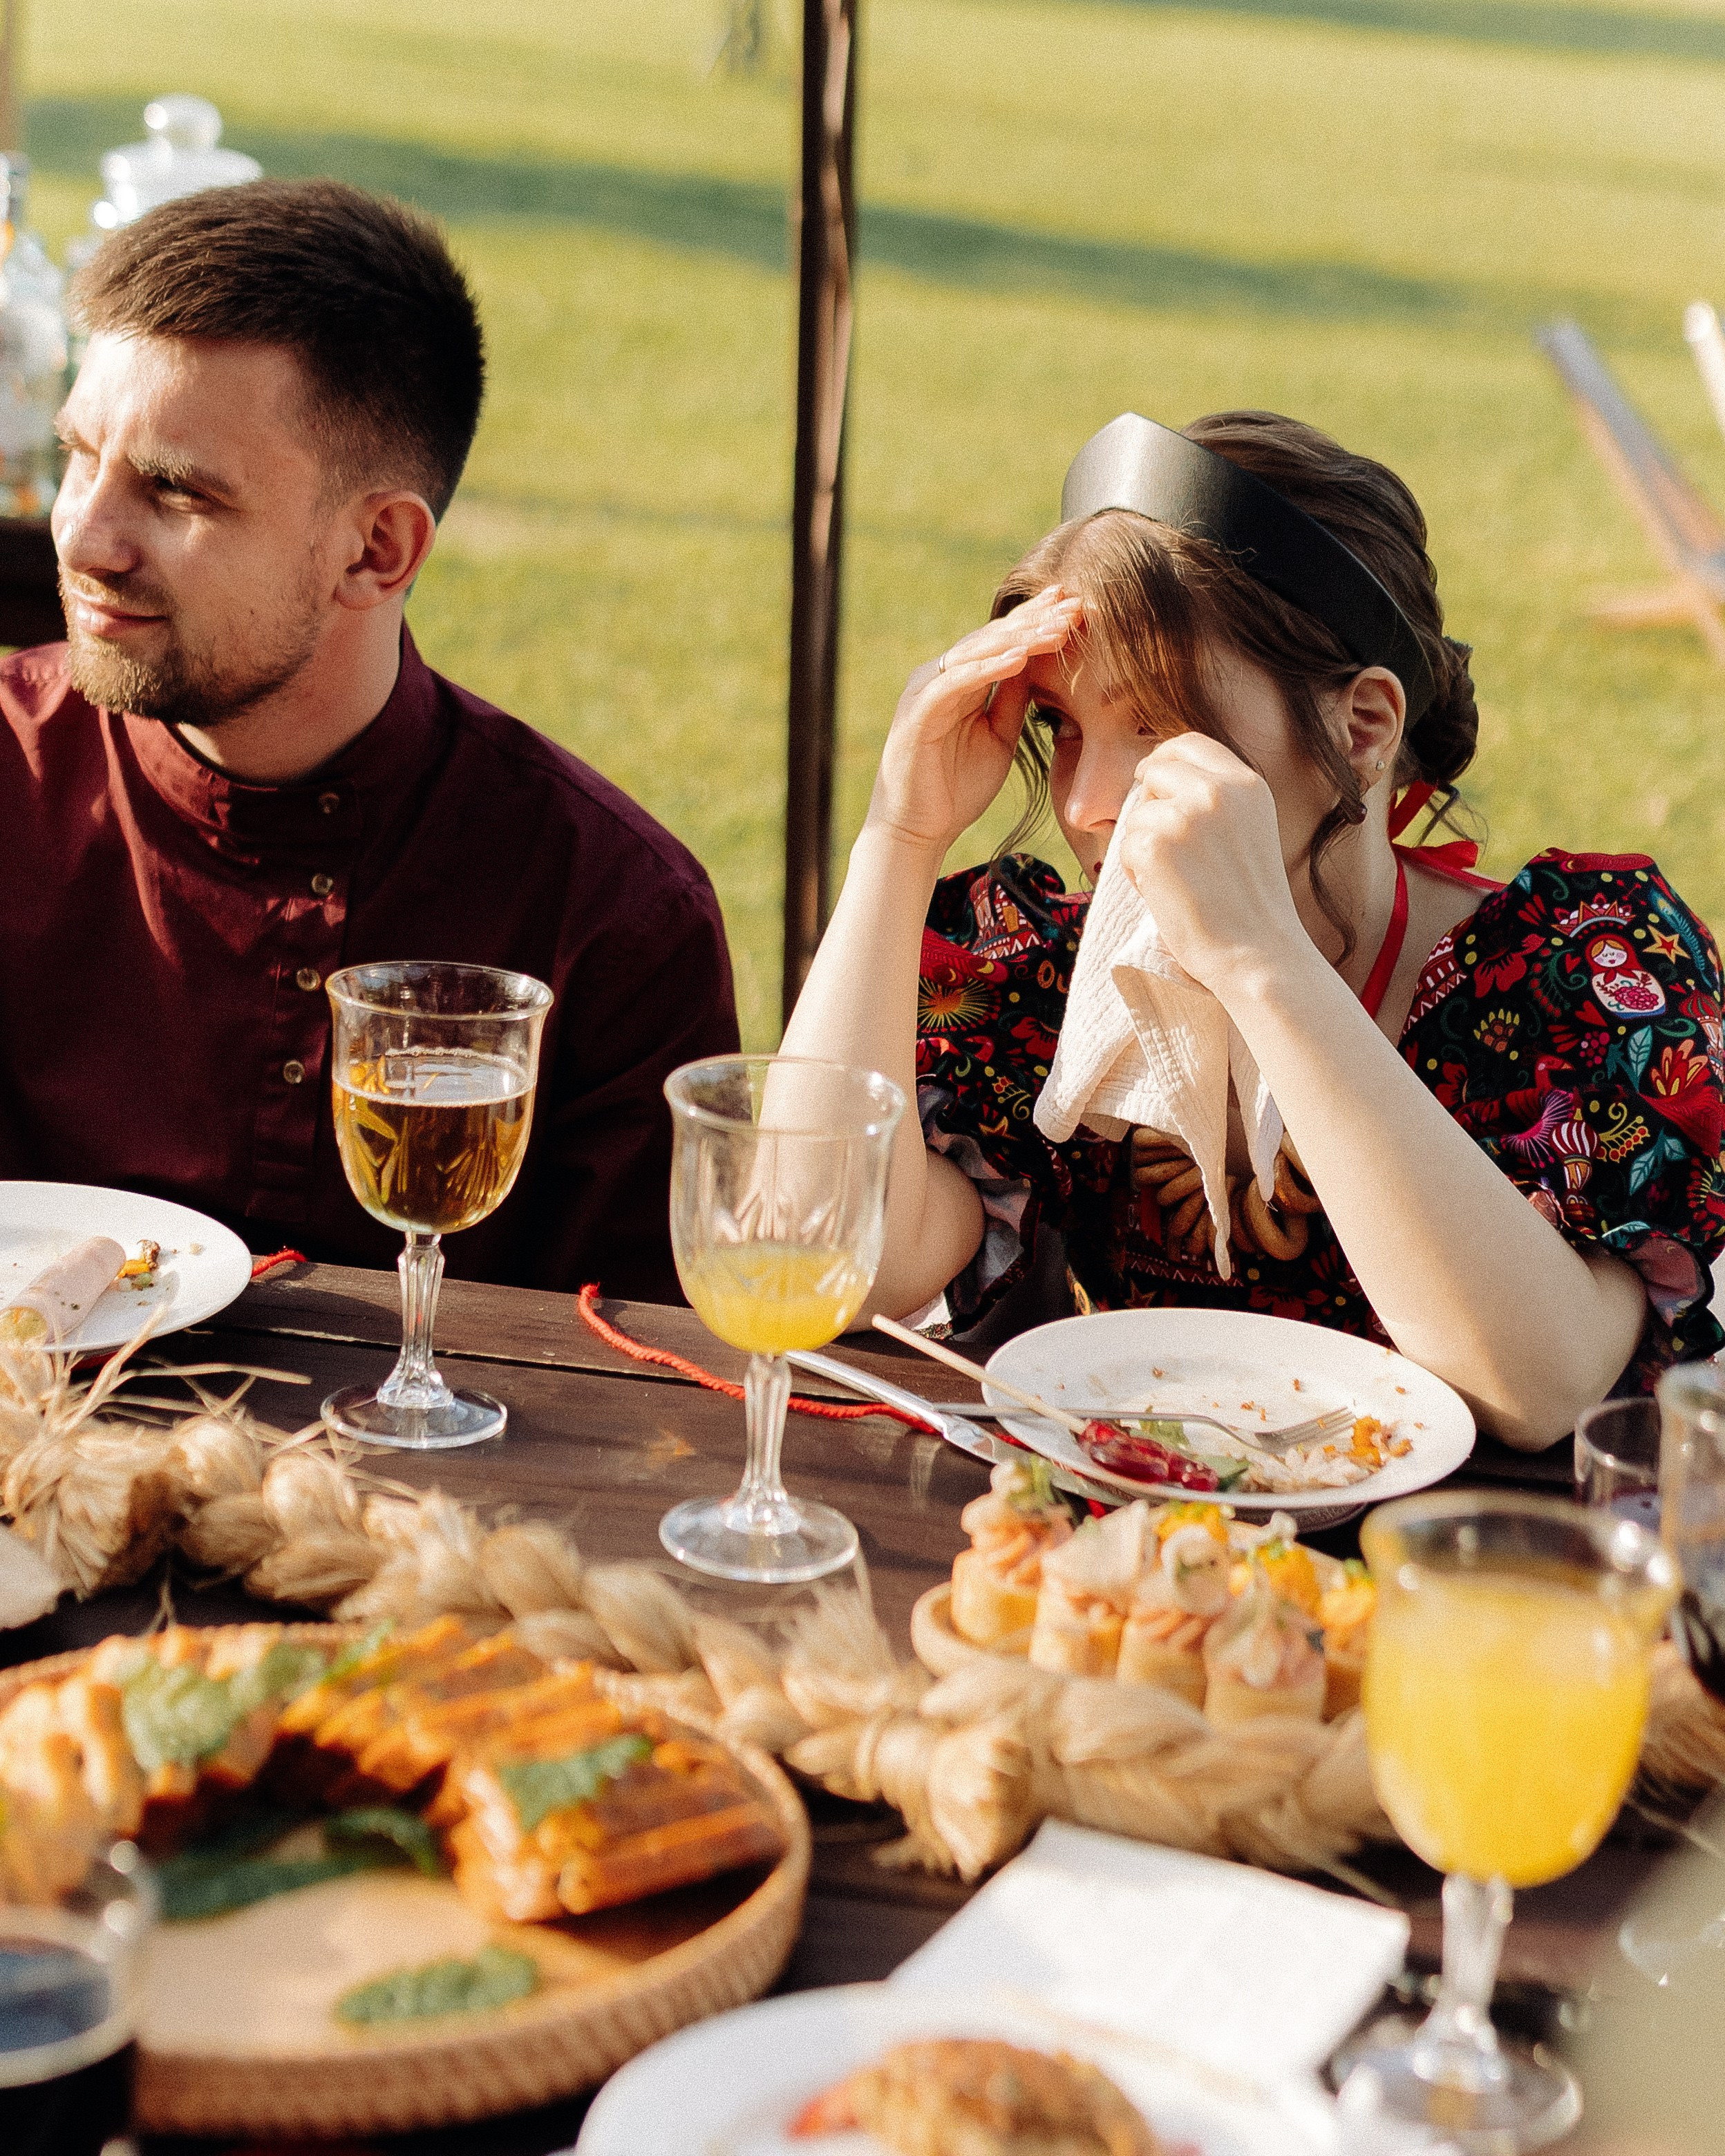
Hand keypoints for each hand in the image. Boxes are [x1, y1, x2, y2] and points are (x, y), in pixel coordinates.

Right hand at [863, 586, 1082, 854]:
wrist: (917, 829)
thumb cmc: (955, 788)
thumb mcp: (998, 737)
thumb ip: (1013, 700)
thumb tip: (1037, 663)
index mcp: (961, 681)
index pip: (1003, 642)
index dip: (1037, 621)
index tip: (1075, 605)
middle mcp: (941, 677)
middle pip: (992, 638)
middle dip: (1035, 620)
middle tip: (1074, 603)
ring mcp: (926, 691)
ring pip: (977, 652)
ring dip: (1020, 639)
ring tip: (1057, 628)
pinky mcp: (918, 712)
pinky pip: (957, 682)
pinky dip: (988, 668)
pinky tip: (1020, 658)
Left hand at [1115, 734, 1312, 991]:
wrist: (1258, 954)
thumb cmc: (1250, 906)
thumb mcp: (1249, 831)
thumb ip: (1217, 801)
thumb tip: (1158, 780)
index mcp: (1248, 784)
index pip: (1190, 743)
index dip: (1164, 759)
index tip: (1151, 780)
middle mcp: (1219, 791)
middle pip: (1156, 769)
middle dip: (1148, 801)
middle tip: (1158, 842)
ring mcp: (1185, 815)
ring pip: (1138, 813)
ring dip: (1143, 845)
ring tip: (1175, 880)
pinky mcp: (1155, 845)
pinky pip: (1125, 846)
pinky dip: (1134, 872)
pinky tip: (1165, 894)